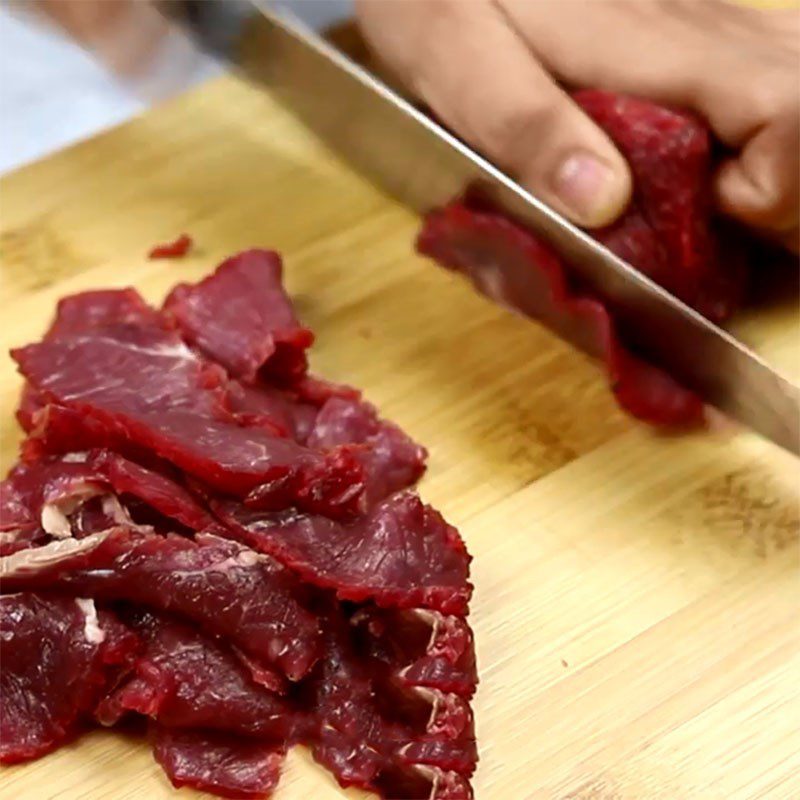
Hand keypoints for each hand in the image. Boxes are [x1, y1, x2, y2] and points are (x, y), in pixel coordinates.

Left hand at [356, 0, 799, 250]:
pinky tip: (704, 174)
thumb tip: (603, 200)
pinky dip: (752, 143)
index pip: (786, 112)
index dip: (776, 190)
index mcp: (653, 45)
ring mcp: (700, 26)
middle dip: (787, 193)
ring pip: (789, 91)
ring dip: (774, 168)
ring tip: (718, 215)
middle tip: (721, 235)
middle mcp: (699, 29)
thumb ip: (526, 127)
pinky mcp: (685, 34)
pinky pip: (756, 84)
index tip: (707, 224)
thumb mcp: (459, 60)